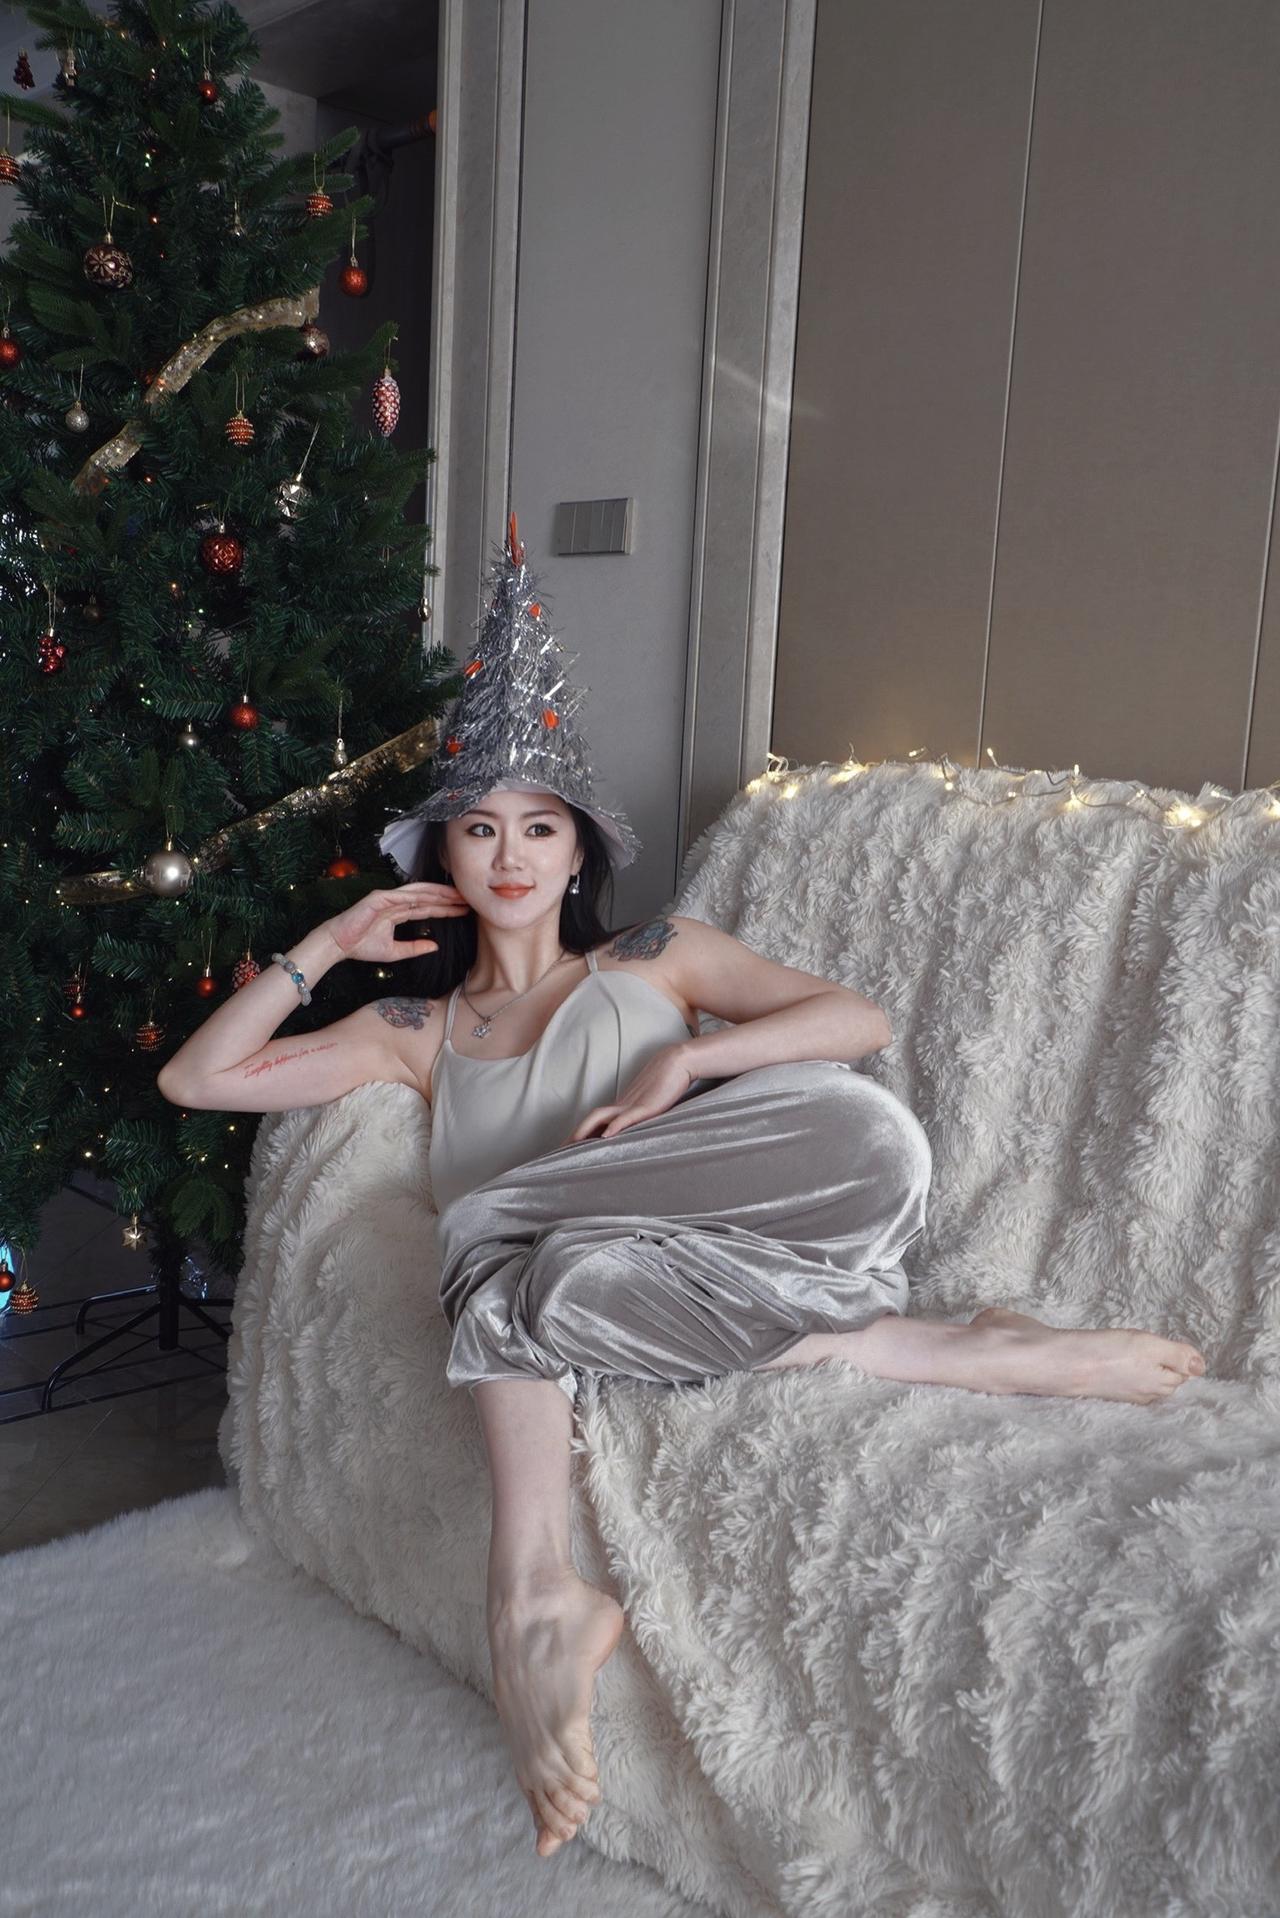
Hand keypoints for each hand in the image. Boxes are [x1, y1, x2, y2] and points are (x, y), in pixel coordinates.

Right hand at [320, 881, 470, 964]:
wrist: (338, 945)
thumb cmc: (362, 946)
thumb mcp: (395, 952)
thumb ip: (415, 948)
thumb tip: (435, 946)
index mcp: (399, 913)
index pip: (428, 908)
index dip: (446, 908)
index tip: (464, 909)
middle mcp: (396, 903)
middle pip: (427, 897)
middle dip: (447, 897)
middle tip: (468, 897)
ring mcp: (387, 898)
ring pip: (418, 892)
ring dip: (438, 892)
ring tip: (456, 894)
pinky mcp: (378, 898)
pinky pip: (402, 895)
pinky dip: (418, 894)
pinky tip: (434, 895)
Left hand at [560, 1045, 695, 1144]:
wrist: (677, 1062)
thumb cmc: (666, 1082)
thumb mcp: (652, 1102)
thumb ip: (642, 1113)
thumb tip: (635, 1127)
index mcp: (623, 1106)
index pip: (596, 1121)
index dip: (581, 1132)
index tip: (568, 1146)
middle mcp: (623, 1105)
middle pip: (592, 1119)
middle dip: (575, 1135)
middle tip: (560, 1150)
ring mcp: (633, 1104)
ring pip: (602, 1116)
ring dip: (585, 1130)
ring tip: (573, 1144)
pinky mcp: (647, 1106)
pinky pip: (627, 1117)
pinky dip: (616, 1126)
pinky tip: (607, 1136)